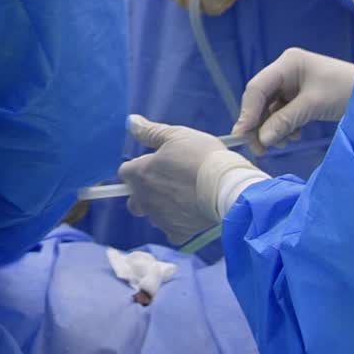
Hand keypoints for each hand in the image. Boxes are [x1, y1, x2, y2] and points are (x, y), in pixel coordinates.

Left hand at [119, 115, 263, 245]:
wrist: (228, 186)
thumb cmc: (201, 156)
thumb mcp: (176, 135)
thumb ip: (150, 132)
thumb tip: (130, 122)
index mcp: (141, 174)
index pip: (125, 173)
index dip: (138, 168)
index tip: (155, 164)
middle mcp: (145, 199)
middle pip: (133, 199)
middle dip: (144, 192)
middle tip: (167, 182)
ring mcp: (160, 218)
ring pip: (152, 215)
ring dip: (160, 208)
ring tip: (183, 196)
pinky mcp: (177, 232)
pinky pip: (170, 231)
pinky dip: (177, 224)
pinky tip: (190, 213)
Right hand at [233, 48, 353, 154]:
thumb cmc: (347, 91)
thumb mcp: (314, 105)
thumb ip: (285, 121)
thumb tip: (262, 140)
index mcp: (287, 64)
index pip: (257, 88)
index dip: (248, 112)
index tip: (242, 135)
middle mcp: (286, 71)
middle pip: (261, 99)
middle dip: (260, 124)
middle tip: (259, 148)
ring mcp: (293, 83)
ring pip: (271, 108)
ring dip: (272, 128)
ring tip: (282, 145)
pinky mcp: (300, 95)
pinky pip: (283, 112)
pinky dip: (284, 126)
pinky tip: (294, 136)